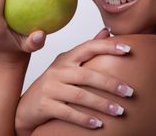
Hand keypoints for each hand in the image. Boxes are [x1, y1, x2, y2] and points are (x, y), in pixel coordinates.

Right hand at [15, 29, 134, 133]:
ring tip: (119, 111)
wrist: (26, 107)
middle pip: (87, 75)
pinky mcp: (45, 105)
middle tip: (130, 92)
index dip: (108, 47)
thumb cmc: (54, 84)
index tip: (128, 49)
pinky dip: (84, 119)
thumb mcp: (68, 65)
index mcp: (66, 58)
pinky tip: (98, 124)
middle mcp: (57, 70)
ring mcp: (50, 88)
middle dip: (110, 83)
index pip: (88, 47)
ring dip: (102, 104)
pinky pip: (68, 113)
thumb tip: (107, 31)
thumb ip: (88, 50)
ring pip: (80, 96)